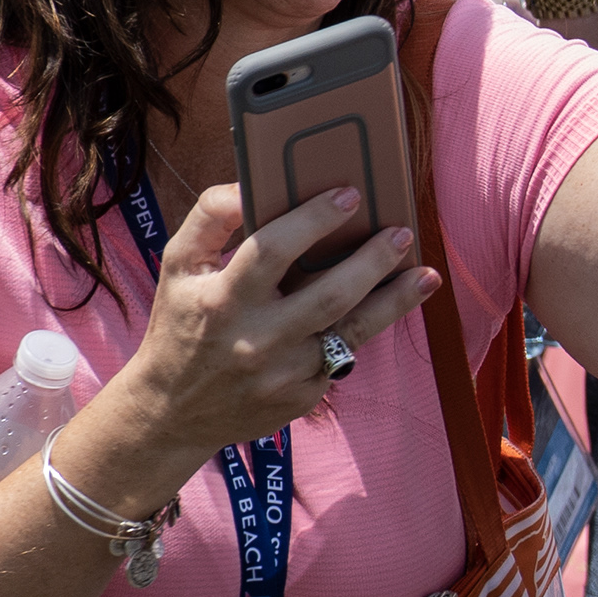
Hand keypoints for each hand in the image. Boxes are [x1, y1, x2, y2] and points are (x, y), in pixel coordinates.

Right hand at [106, 185, 431, 476]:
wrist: (171, 411)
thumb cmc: (181, 324)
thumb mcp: (178, 267)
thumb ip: (211, 218)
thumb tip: (251, 184)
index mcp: (221, 300)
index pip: (272, 250)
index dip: (314, 219)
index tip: (350, 194)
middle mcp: (255, 339)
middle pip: (328, 294)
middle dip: (372, 259)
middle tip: (401, 231)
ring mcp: (282, 373)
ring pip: (353, 330)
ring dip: (397, 300)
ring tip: (426, 275)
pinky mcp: (302, 397)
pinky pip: (344, 355)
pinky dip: (369, 328)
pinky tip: (392, 307)